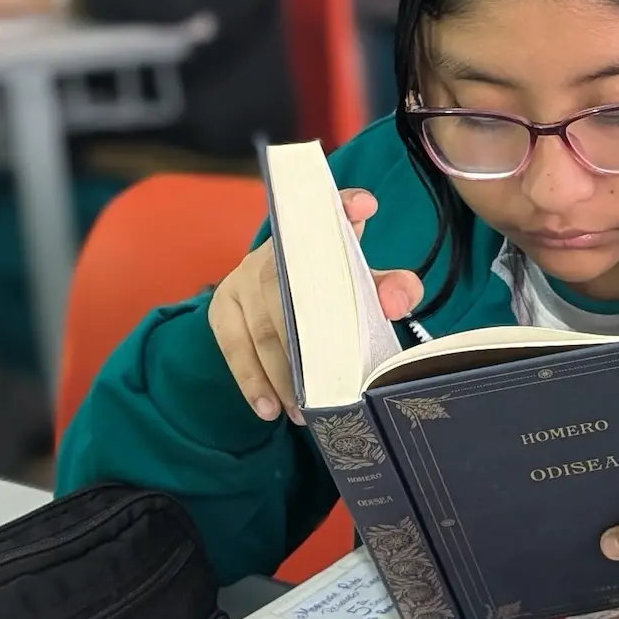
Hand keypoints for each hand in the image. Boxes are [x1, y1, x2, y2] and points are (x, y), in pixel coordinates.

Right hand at [208, 189, 422, 424]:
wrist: (284, 288)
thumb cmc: (333, 288)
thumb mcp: (367, 286)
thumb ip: (394, 289)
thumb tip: (396, 302)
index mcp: (319, 233)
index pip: (336, 208)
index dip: (348, 205)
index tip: (364, 207)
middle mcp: (277, 248)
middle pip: (292, 293)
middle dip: (311, 349)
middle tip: (331, 392)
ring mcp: (244, 276)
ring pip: (264, 329)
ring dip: (284, 377)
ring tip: (305, 413)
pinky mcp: (223, 306)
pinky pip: (233, 346)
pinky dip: (251, 380)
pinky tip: (267, 409)